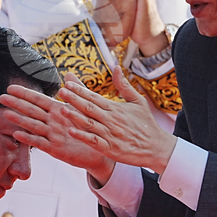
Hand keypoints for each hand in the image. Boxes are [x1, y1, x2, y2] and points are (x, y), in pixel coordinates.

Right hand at [1, 72, 115, 184]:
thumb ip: (77, 90)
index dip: (24, 93)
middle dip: (17, 104)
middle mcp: (52, 122)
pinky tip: (17, 134)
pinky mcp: (56, 150)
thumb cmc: (91, 127)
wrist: (101, 148)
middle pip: (31, 111)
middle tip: (1, 97)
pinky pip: (41, 143)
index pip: (38, 99)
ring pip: (33, 126)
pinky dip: (29, 139)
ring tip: (6, 114)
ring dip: (20, 120)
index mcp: (57, 111)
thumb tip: (68, 73)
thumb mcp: (84, 106)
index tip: (10, 87)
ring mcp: (52, 136)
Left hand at [56, 66, 176, 173]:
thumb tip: (116, 67)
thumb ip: (124, 85)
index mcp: (115, 108)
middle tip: (60, 91)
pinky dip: (82, 136)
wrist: (156, 147)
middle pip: (89, 107)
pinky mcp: (109, 148)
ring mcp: (109, 134)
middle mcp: (111, 120)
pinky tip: (71, 131)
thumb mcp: (138, 101)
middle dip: (73, 99)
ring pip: (89, 123)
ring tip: (62, 108)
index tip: (67, 83)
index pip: (94, 96)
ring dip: (75, 116)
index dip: (80, 90)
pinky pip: (93, 141)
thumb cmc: (146, 124)